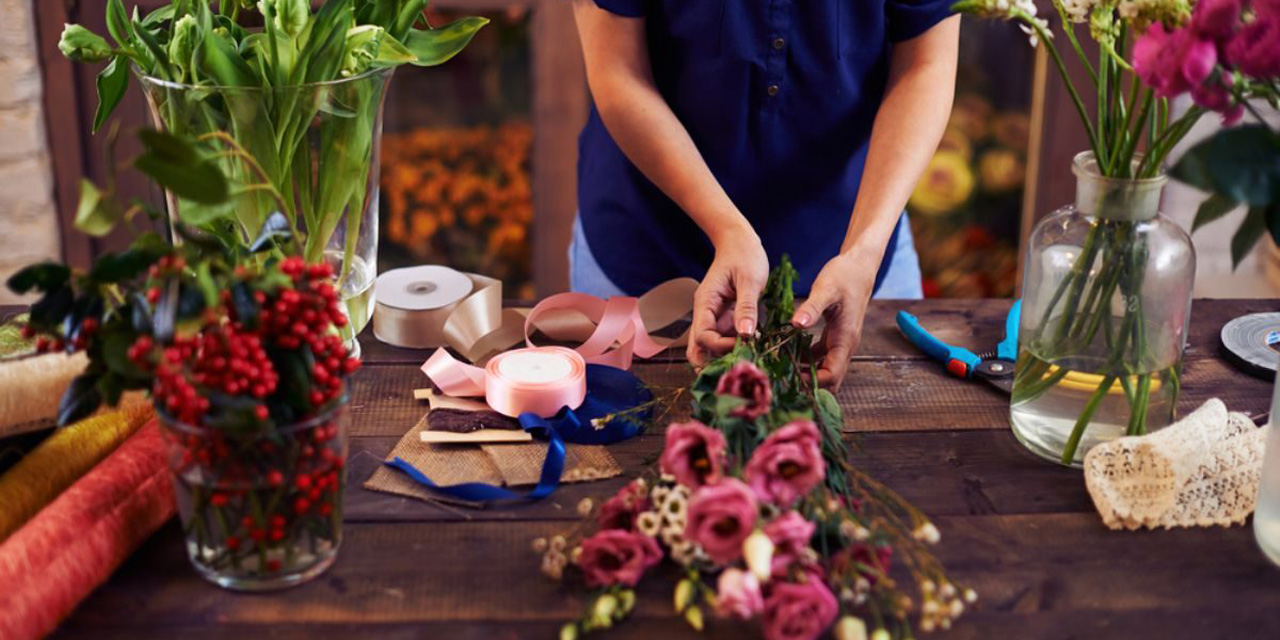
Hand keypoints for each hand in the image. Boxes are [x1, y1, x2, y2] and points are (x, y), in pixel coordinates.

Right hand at [686, 229, 768, 367]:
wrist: (738, 241)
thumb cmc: (744, 255)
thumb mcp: (749, 280)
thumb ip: (746, 307)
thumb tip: (746, 334)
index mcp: (705, 304)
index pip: (703, 337)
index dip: (722, 347)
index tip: (745, 343)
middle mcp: (704, 314)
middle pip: (697, 349)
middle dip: (713, 362)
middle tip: (738, 367)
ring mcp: (713, 318)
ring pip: (708, 348)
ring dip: (723, 357)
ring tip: (747, 358)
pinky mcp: (723, 319)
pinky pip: (722, 340)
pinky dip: (732, 349)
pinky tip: (750, 348)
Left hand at [791, 252, 876, 388]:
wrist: (859, 266)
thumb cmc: (845, 275)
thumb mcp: (826, 289)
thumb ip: (812, 308)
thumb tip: (796, 324)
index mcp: (845, 340)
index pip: (832, 375)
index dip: (812, 382)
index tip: (788, 378)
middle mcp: (845, 346)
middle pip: (830, 379)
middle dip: (809, 384)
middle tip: (781, 378)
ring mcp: (841, 343)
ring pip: (825, 370)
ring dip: (806, 373)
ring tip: (780, 368)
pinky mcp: (835, 337)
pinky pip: (821, 357)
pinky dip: (807, 360)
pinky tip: (788, 353)